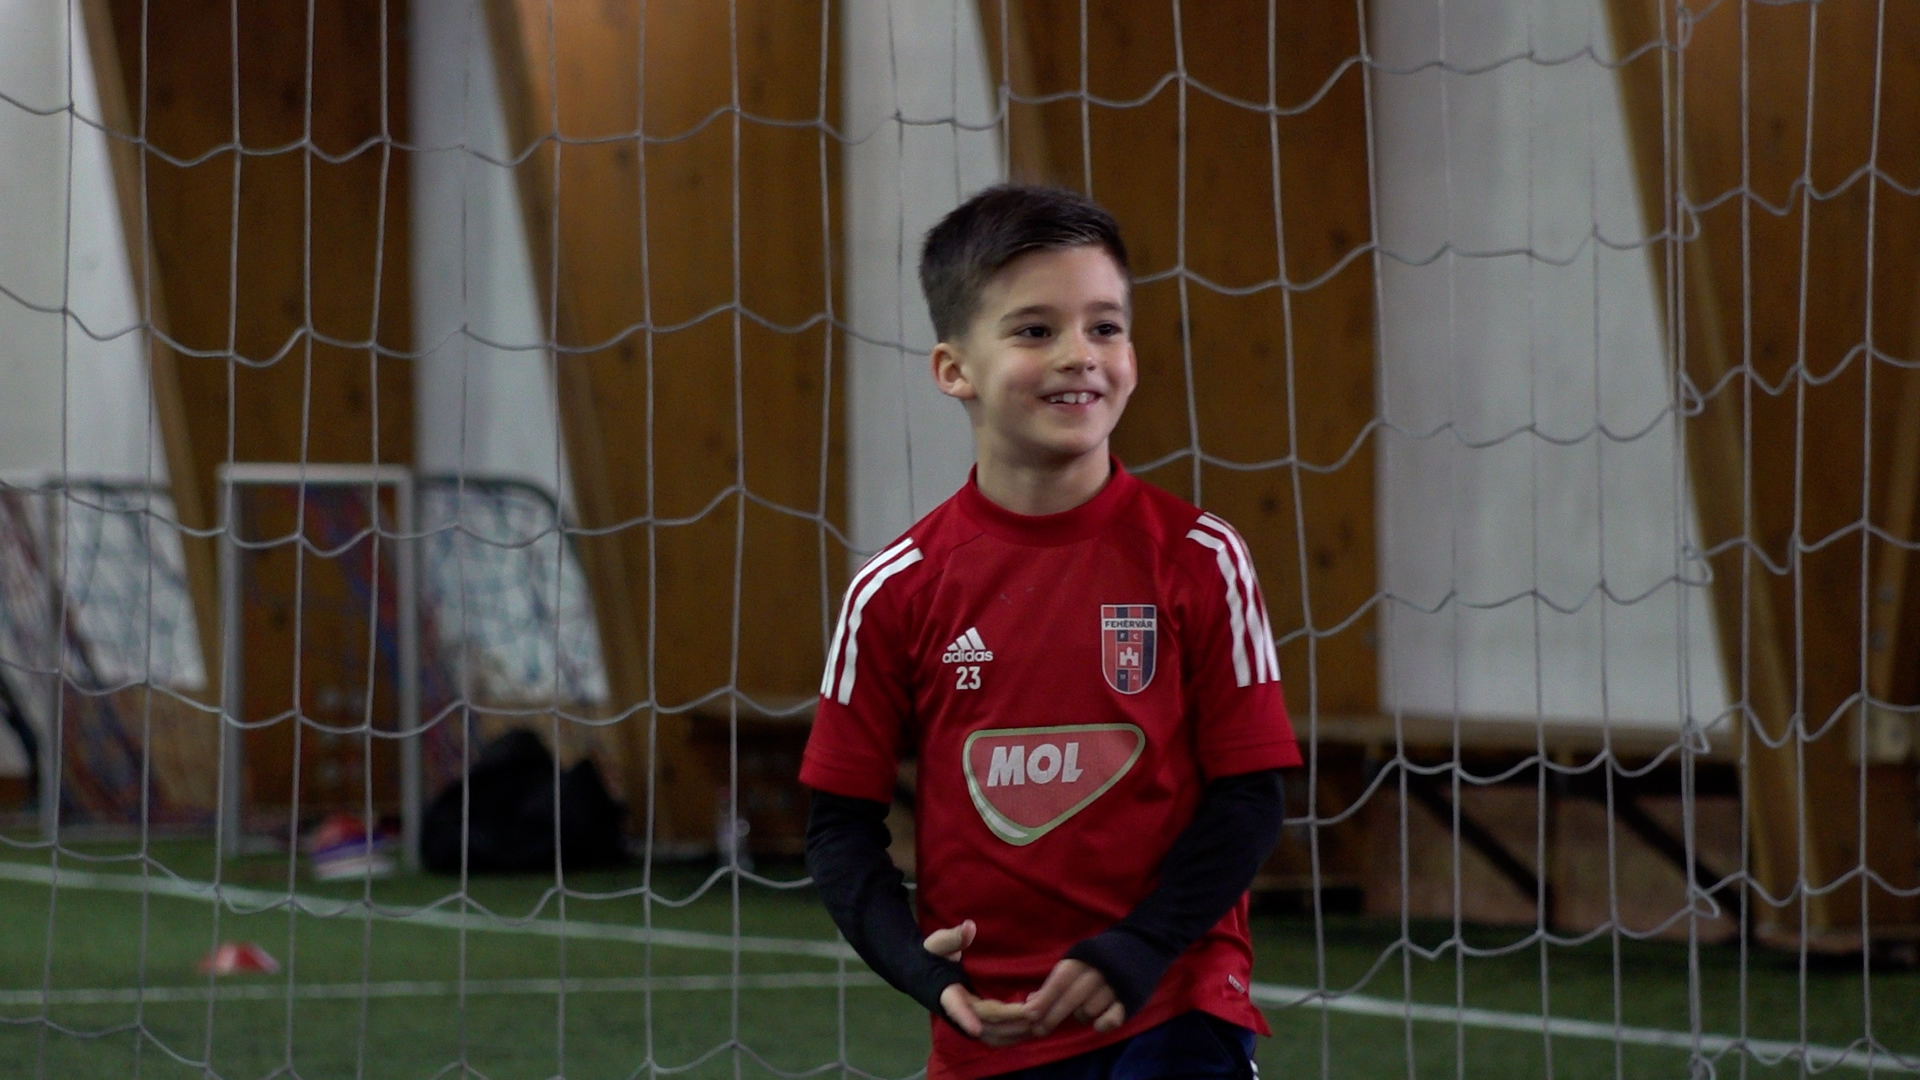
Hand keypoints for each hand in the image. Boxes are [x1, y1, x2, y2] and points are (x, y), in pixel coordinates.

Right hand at [925, 920, 1032, 1045]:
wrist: (923, 975)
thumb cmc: (933, 956)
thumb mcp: (939, 943)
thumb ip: (953, 937)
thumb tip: (969, 927)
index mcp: (946, 991)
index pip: (954, 1006)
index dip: (964, 1017)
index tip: (975, 1029)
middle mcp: (957, 1011)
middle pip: (985, 1023)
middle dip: (1011, 1019)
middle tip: (1037, 1008)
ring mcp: (967, 1022)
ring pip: (993, 1036)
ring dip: (1017, 1031)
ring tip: (1042, 1016)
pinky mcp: (977, 1026)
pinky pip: (998, 1038)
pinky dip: (1016, 1036)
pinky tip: (1035, 1026)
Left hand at [1019, 958, 1125, 1035]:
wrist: (1135, 948)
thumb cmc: (1095, 961)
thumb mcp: (1073, 964)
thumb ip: (1053, 984)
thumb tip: (1029, 1003)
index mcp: (1081, 960)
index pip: (1060, 981)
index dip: (1044, 999)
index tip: (1029, 1015)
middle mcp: (1097, 971)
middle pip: (1071, 998)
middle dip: (1052, 1016)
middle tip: (1038, 1031)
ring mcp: (1114, 985)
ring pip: (1089, 1010)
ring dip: (1080, 1016)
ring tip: (1080, 1011)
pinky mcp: (1129, 999)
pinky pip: (1113, 1018)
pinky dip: (1103, 1024)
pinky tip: (1097, 1024)